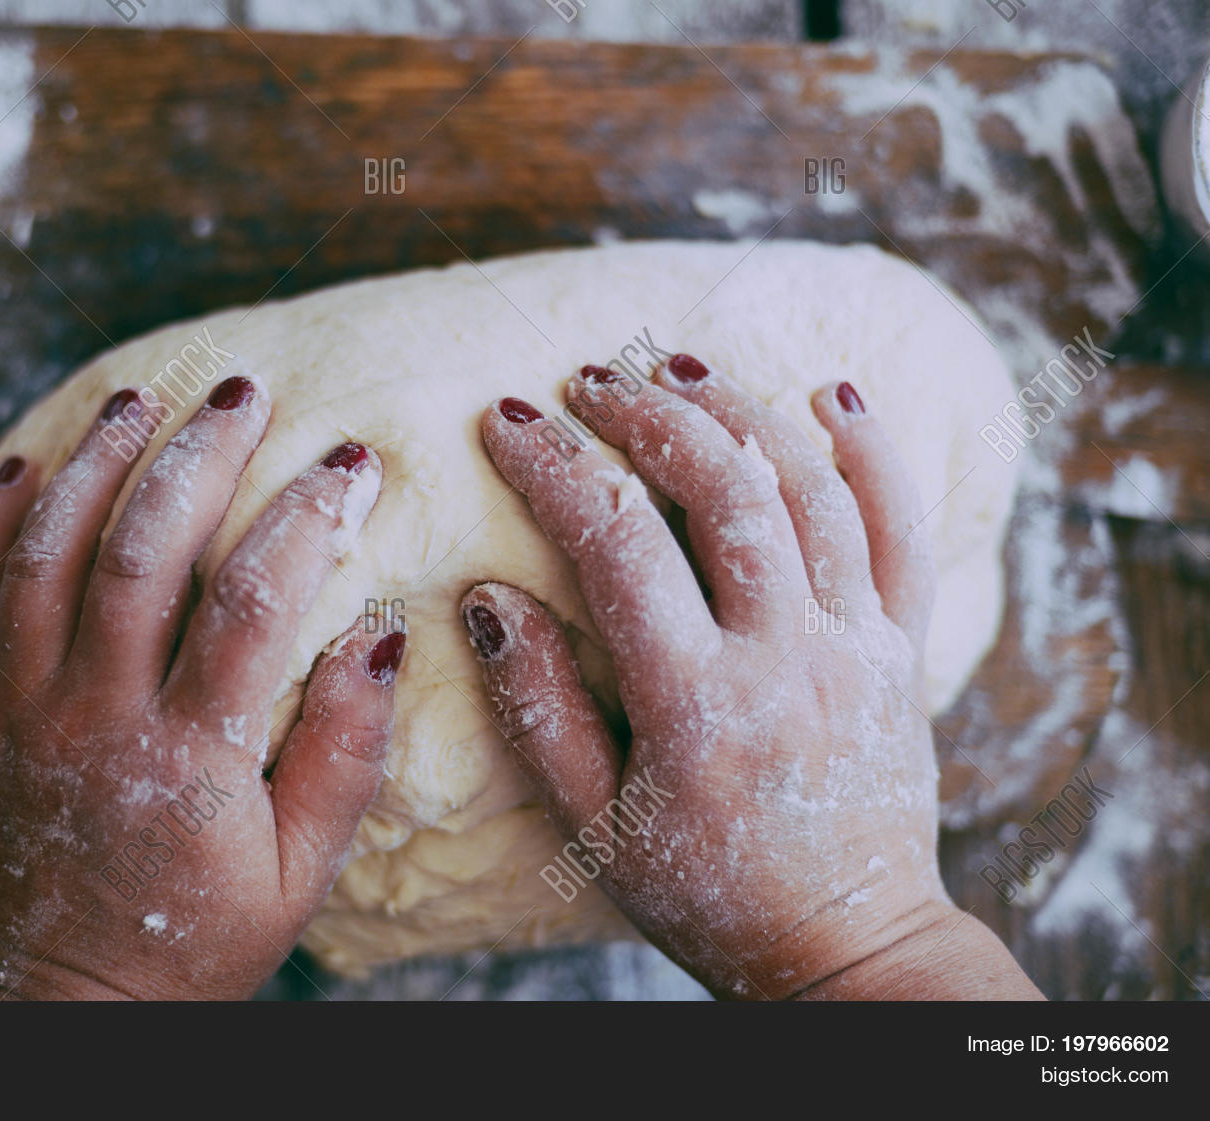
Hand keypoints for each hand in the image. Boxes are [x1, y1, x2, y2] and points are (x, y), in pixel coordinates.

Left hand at [0, 378, 403, 999]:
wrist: (69, 997)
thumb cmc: (200, 938)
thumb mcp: (301, 871)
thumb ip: (344, 755)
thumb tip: (379, 634)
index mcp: (186, 758)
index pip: (253, 604)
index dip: (307, 518)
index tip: (350, 464)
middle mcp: (93, 716)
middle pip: (141, 552)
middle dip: (199, 456)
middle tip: (244, 392)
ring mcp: (20, 710)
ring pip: (43, 555)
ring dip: (94, 465)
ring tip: (140, 400)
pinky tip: (27, 465)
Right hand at [463, 360, 1039, 999]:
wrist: (848, 943)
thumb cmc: (706, 892)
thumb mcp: (593, 828)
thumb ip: (538, 712)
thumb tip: (489, 598)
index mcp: (698, 705)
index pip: (616, 544)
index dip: (552, 467)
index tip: (504, 421)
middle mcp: (789, 658)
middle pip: (722, 488)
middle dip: (646, 413)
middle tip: (589, 377)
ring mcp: (859, 646)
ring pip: (810, 487)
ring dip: (739, 410)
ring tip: (678, 368)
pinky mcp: (904, 649)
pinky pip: (901, 528)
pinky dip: (872, 451)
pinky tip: (834, 393)